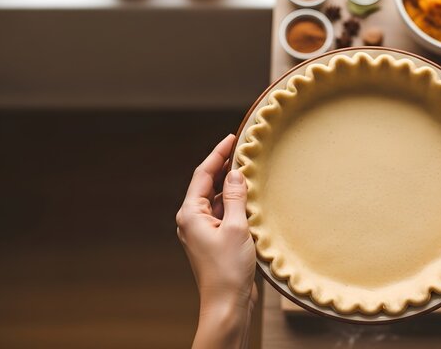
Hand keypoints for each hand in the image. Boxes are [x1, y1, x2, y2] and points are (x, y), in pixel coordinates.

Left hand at [176, 134, 256, 348]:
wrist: (226, 304)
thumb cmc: (228, 269)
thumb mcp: (236, 227)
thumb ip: (235, 197)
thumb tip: (235, 173)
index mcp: (190, 213)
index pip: (203, 174)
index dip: (218, 154)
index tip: (232, 138)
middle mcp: (192, 219)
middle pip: (207, 185)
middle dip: (224, 168)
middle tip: (244, 150)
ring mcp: (202, 231)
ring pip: (216, 200)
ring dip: (231, 187)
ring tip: (250, 171)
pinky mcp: (213, 241)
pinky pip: (223, 214)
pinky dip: (234, 204)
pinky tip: (250, 199)